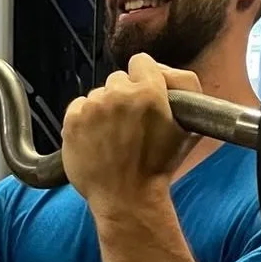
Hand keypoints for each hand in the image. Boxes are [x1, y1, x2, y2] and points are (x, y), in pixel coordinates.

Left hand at [61, 54, 199, 211]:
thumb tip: (165, 73)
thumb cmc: (158, 169)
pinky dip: (83, 121)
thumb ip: (183, 91)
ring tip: (111, 138)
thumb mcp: (188, 128)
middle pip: (117, 80)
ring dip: (102, 111)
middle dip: (122, 97)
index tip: (141, 94)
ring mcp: (93, 107)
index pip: (140, 61)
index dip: (142, 77)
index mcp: (150, 92)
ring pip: (96, 95)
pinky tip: (95, 141)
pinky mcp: (72, 120)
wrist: (126, 199)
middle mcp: (119, 94)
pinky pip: (77, 108)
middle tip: (127, 125)